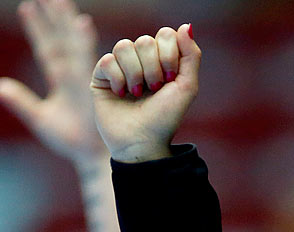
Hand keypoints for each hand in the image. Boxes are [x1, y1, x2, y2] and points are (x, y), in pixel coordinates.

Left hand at [0, 0, 104, 165]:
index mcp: (60, 79)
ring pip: (73, 42)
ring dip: (66, 21)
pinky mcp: (93, 85)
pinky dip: (84, 41)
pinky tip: (81, 23)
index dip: (36, 29)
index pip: (45, 48)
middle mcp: (72, 73)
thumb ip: (21, 102)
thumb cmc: (71, 140)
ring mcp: (84, 77)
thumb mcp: (40, 120)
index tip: (26, 7)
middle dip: (53, 16)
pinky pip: (87, 60)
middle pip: (60, 38)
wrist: (94, 156)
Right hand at [90, 23, 198, 162]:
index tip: (170, 78)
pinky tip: (121, 94)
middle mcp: (141, 61)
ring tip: (137, 93)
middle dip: (152, 67)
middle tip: (154, 89)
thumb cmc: (165, 118)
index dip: (168, 54)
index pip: (164, 34)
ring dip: (135, 73)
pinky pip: (107, 60)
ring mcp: (120, 67)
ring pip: (124, 46)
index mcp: (162, 60)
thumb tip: (187, 26)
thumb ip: (191, 55)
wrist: (143, 142)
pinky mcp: (101, 76)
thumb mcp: (187, 87)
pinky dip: (117, 79)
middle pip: (144, 41)